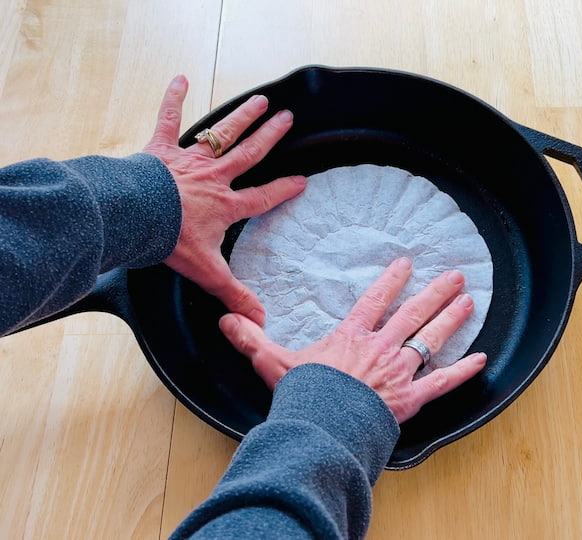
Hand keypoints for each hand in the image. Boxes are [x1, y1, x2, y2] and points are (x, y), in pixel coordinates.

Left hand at [143, 75, 305, 325]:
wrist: (135, 217)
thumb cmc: (171, 241)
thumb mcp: (208, 271)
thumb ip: (235, 295)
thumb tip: (261, 322)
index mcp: (227, 205)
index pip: (263, 198)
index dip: (284, 190)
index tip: (302, 180)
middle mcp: (214, 178)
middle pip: (250, 153)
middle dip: (270, 137)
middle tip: (288, 119)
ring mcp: (190, 160)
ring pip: (222, 134)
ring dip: (242, 116)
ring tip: (261, 100)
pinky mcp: (162, 149)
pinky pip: (169, 120)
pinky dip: (173, 99)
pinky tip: (181, 78)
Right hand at [219, 257, 486, 422]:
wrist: (321, 425)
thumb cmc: (302, 394)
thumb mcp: (271, 362)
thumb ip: (251, 338)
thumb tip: (226, 319)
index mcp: (353, 337)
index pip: (376, 300)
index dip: (392, 280)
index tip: (406, 264)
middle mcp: (381, 347)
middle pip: (413, 313)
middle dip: (435, 292)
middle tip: (455, 275)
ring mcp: (399, 371)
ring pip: (430, 338)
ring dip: (451, 318)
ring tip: (469, 301)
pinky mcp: (412, 398)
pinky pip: (442, 382)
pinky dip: (463, 371)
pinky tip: (482, 360)